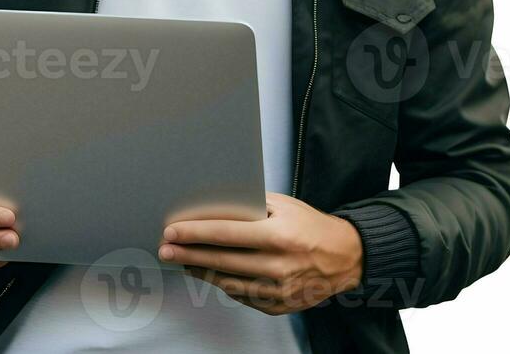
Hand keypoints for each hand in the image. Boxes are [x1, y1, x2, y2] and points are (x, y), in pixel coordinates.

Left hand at [157, 191, 362, 314]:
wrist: (344, 258)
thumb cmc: (311, 225)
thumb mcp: (285, 205)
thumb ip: (252, 205)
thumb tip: (217, 204)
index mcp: (278, 235)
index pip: (226, 234)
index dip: (196, 233)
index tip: (173, 231)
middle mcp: (277, 265)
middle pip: (221, 261)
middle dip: (188, 254)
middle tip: (165, 249)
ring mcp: (277, 290)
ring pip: (228, 282)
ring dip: (200, 272)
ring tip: (182, 261)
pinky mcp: (278, 306)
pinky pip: (242, 296)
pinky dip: (223, 284)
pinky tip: (209, 275)